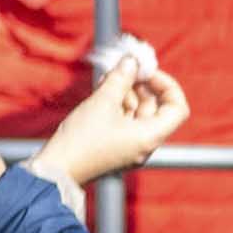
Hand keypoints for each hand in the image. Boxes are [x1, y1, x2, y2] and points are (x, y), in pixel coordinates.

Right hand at [38, 39, 188, 189]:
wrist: (54, 171)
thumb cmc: (81, 140)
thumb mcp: (102, 102)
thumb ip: (121, 78)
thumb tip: (132, 62)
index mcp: (150, 137)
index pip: (177, 109)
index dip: (167, 85)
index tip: (147, 72)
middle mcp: (144, 145)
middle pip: (155, 108)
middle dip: (141, 85)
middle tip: (124, 68)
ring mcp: (129, 147)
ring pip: (137, 113)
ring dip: (126, 92)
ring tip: (108, 77)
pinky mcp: (114, 147)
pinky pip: (124, 121)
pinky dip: (116, 105)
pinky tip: (102, 89)